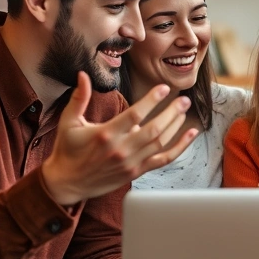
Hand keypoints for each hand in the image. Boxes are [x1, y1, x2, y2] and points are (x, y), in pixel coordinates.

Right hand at [41, 71, 198, 205]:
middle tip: (183, 99)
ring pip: (160, 143)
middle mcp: (121, 149)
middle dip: (171, 112)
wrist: (67, 183)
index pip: (135, 115)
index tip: (164, 88)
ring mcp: (131, 162)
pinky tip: (191, 134)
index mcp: (106, 134)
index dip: (152, 100)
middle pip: (154, 129)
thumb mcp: (69, 122)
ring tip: (184, 110)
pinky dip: (180, 147)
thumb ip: (79, 98)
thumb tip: (83, 75)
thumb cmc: (68, 150)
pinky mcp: (136, 172)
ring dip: (176, 126)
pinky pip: (163, 160)